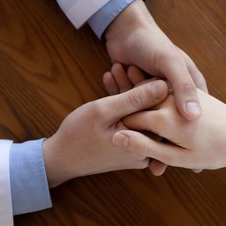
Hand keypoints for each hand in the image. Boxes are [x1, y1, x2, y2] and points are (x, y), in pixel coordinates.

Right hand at [43, 80, 168, 186]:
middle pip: (148, 109)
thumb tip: (165, 85)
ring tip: (114, 70)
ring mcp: (139, 148)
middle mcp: (147, 149)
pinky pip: (130, 120)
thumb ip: (135, 99)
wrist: (61, 159)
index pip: (159, 108)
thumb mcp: (104, 111)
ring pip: (138, 112)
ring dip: (127, 91)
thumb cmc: (78, 135)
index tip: (133, 68)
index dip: (147, 83)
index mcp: (145, 143)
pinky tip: (112, 84)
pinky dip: (122, 105)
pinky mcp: (130, 145)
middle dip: (134, 84)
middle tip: (122, 66)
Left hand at [104, 0, 207, 120]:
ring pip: (146, 115)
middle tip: (138, 93)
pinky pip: (130, 109)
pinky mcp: (136, 100)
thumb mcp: (171, 63)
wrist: (124, 30)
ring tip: (128, 70)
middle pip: (167, 119)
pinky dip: (121, 95)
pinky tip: (116, 74)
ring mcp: (154, 99)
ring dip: (132, 96)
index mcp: (191, 88)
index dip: (182, 122)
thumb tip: (195, 116)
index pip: (193, 115)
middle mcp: (174, 96)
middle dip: (150, 108)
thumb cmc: (152, 42)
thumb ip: (184, 87)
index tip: (166, 117)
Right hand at [112, 89, 225, 173]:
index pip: (129, 119)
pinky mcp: (189, 86)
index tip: (114, 129)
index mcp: (163, 118)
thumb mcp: (176, 156)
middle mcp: (169, 100)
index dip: (120, 125)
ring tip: (127, 84)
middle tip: (117, 92)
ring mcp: (179, 90)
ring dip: (138, 93)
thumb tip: (118, 138)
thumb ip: (145, 145)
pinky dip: (154, 93)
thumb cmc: (213, 151)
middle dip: (126, 105)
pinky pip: (163, 89)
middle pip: (137, 103)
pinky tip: (154, 100)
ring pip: (149, 93)